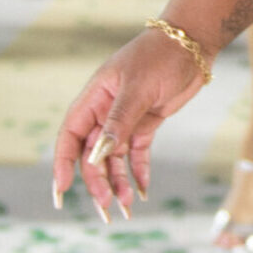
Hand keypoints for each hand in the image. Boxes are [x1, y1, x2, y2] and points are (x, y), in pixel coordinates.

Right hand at [53, 23, 218, 221]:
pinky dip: (138, 172)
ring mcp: (126, 119)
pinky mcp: (146, 123)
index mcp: (94, 98)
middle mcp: (105, 111)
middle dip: (96, 182)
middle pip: (92, 154)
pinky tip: (141, 192)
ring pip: (114, 159)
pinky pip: (137, 154)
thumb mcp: (138, 88)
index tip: (61, 191)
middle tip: (106, 208)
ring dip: (117, 182)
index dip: (62, 164)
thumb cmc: (159, 57)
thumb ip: (118, 121)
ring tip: (126, 207)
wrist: (191, 43)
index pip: (70, 136)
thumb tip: (97, 155)